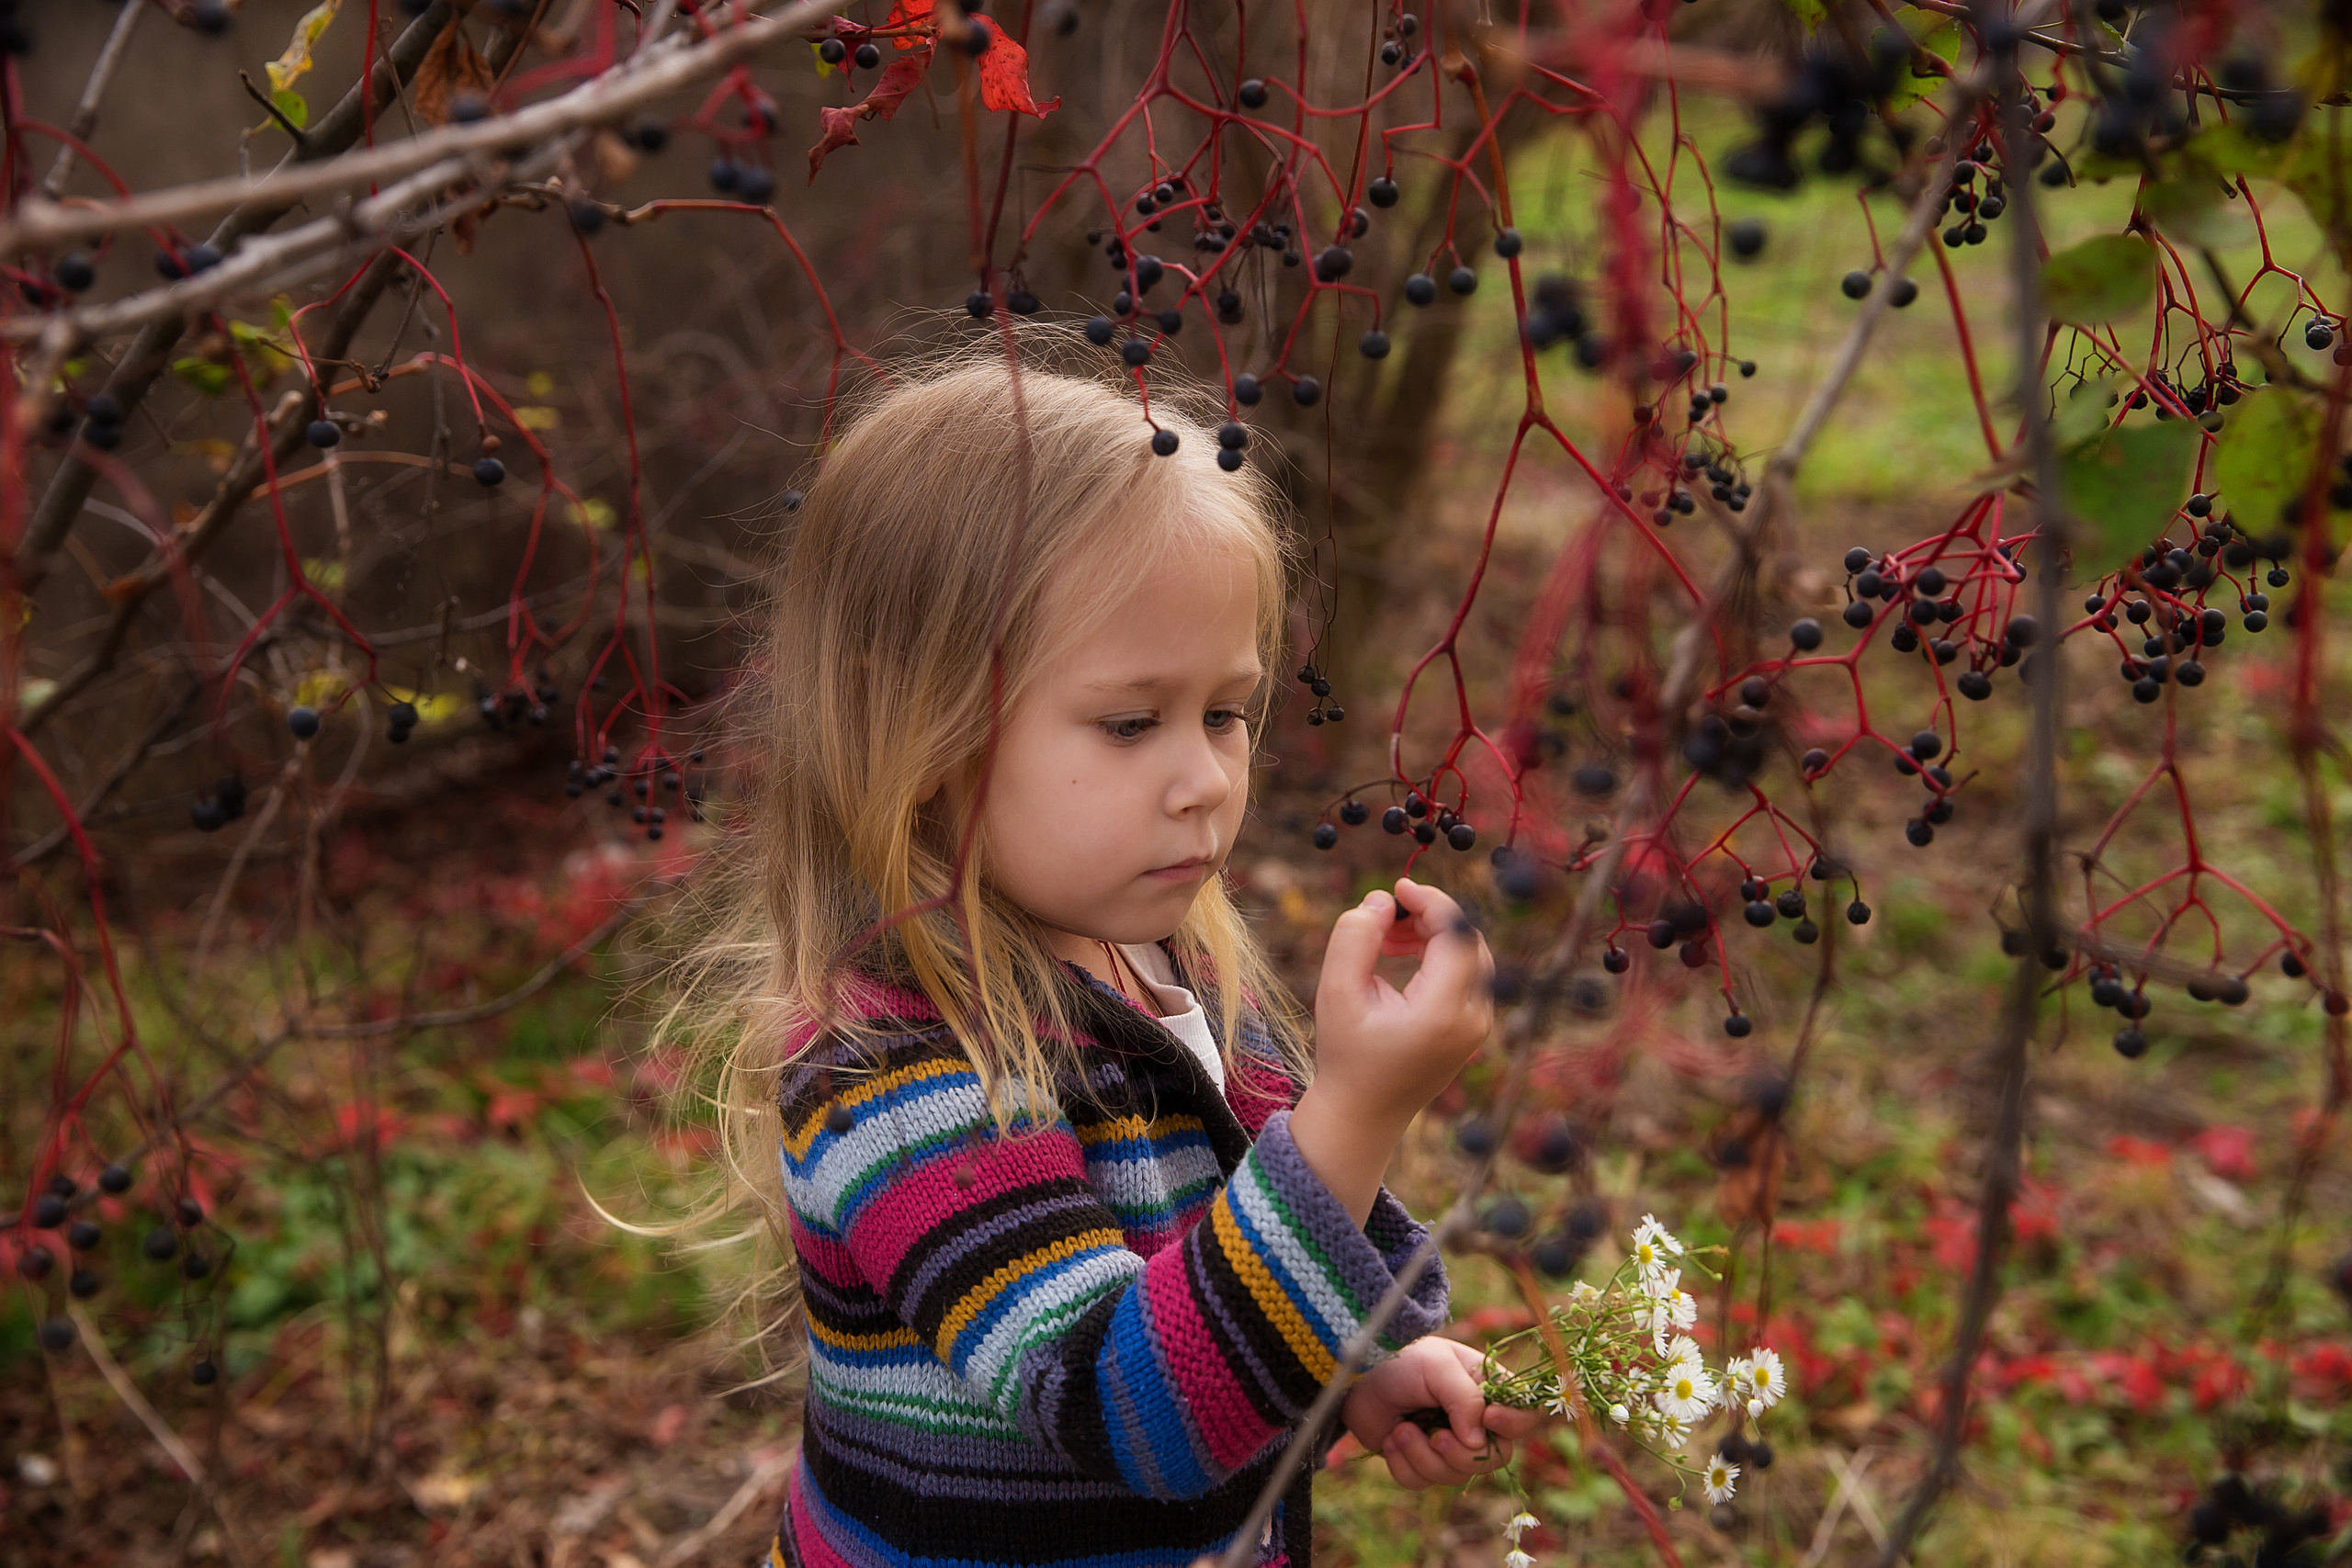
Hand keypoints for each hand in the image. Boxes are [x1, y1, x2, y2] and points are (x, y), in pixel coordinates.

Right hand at [1309, 877, 1495, 1130]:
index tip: (1397, 888)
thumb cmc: (1346, 1055)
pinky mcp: (1473, 1027)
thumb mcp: (1336, 992)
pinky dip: (1437, 954)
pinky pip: (1466, 973)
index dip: (1430, 900)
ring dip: (1432, 933)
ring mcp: (1478, 1025)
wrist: (1363, 1114)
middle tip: (1384, 916)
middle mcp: (1473, 1018)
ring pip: (1470, 953)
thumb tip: (1384, 899)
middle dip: (1429, 915)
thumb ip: (1355, 937)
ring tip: (1385, 937)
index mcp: (1443, 1012)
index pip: (1457, 933)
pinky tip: (1399, 954)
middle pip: (1468, 939)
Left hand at [1340, 1338, 1538, 1490]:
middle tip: (1436, 1435)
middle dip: (1462, 1454)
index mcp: (1488, 1390)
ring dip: (1424, 1455)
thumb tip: (1478, 1441)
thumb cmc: (1402, 1361)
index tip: (1488, 1416)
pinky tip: (1391, 1439)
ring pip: (1456, 1475)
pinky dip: (1404, 1464)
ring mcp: (1449, 1444)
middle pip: (1496, 1458)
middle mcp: (1475, 1421)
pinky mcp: (1420, 1461)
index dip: (1513, 1424)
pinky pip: (1423, 1482)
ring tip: (1401, 1429)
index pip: (1526, 1416)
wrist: (1355, 1377)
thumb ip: (1464, 1398)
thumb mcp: (1436, 1367)